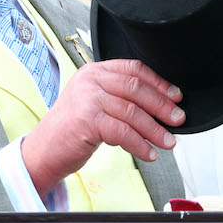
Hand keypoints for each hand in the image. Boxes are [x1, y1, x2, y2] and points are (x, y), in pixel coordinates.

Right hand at [20, 59, 183, 195]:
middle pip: (136, 88)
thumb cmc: (71, 130)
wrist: (43, 151)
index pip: (133, 69)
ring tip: (168, 141)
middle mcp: (90, 80)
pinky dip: (140, 144)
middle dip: (162, 105)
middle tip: (178, 119)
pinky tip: (149, 153)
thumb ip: (118, 97)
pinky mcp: (86, 121)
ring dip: (155, 129)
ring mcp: (87, 99)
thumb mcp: (94, 104)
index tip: (176, 96)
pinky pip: (123, 132)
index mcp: (94, 71)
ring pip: (132, 112)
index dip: (159, 83)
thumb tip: (159, 105)